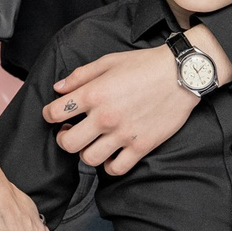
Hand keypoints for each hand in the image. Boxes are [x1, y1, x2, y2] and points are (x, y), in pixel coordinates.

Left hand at [46, 45, 195, 174]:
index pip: (55, 113)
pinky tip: (112, 154)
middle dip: (64, 138)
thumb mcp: (109, 61)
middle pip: (67, 143)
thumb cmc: (145, 64)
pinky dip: (109, 165)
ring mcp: (123, 134)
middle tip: (71, 131)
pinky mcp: (141, 146)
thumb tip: (58, 89)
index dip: (50, 114)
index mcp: (94, 93)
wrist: (181, 73)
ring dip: (86, 152)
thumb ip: (81, 75)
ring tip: (92, 142)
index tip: (56, 114)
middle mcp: (105, 117)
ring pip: (88, 159)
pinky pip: (116, 169)